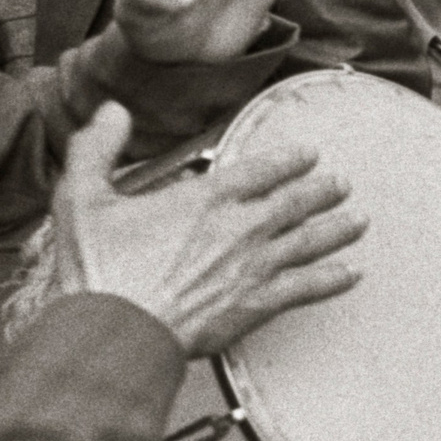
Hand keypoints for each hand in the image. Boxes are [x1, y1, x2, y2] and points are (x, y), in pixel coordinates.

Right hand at [49, 101, 363, 356]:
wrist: (113, 330)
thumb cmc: (97, 268)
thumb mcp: (81, 197)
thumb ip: (98, 148)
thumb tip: (112, 111)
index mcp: (204, 199)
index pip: (260, 170)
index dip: (288, 160)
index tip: (309, 155)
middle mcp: (239, 229)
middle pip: (294, 203)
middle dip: (322, 192)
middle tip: (343, 185)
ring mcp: (253, 268)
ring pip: (309, 242)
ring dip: (337, 230)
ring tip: (359, 221)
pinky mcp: (257, 305)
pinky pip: (306, 289)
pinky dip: (333, 281)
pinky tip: (352, 275)